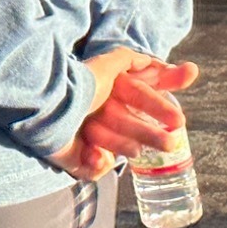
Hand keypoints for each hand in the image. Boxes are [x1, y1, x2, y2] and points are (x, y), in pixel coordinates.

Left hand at [49, 49, 199, 181]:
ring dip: (120, 143)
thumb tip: (153, 60)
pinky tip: (91, 151)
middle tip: (170, 142)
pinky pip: (95, 167)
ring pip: (119, 149)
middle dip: (150, 133)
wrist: (48, 109)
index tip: (178, 120)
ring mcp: (92, 141)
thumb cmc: (78, 86)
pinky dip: (95, 160)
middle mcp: (102, 118)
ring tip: (131, 147)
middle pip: (134, 130)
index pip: (142, 103)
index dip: (159, 108)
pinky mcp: (80, 161)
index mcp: (110, 97)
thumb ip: (129, 60)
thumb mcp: (107, 66)